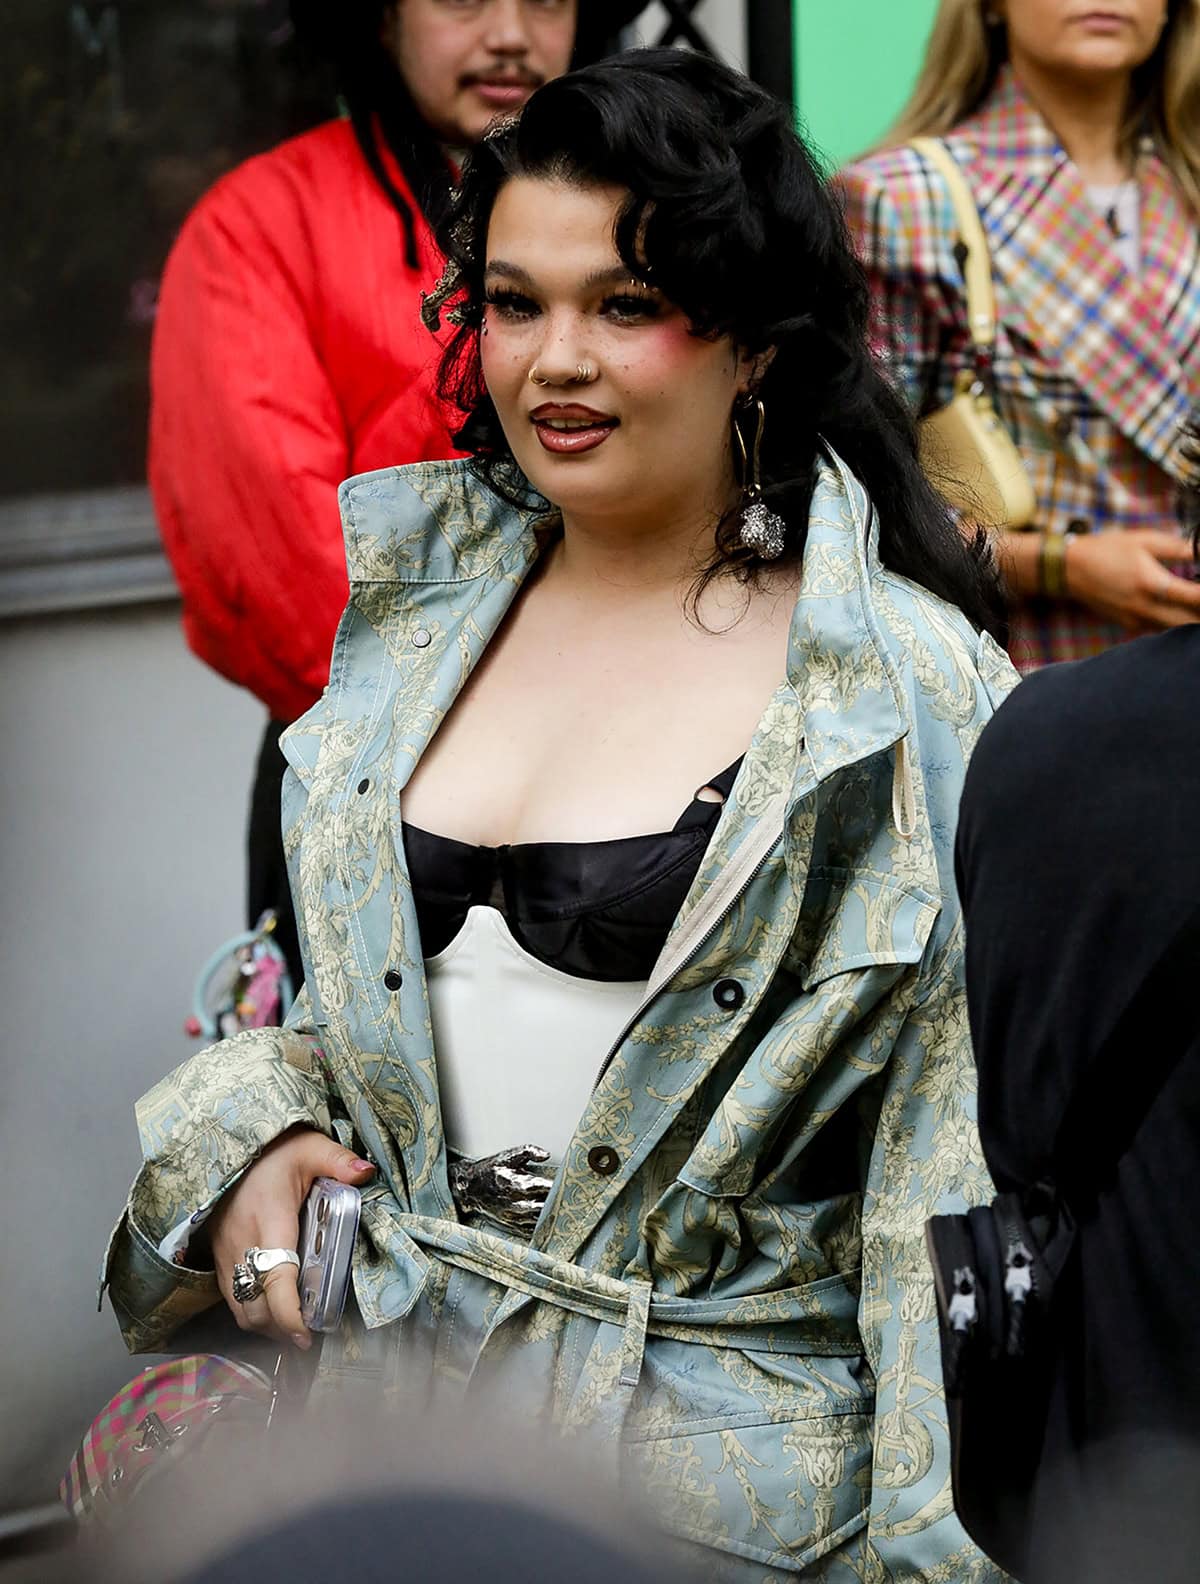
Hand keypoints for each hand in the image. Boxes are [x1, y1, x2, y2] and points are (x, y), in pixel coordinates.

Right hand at [208, 1127, 374, 1347]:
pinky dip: (252, 1312)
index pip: (276, 1279)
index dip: (289, 1314)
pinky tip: (274, 1308)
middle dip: (281, 1329)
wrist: (226, 1147)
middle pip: (256, 1307)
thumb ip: (338, 1160)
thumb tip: (366, 1172)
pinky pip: (232, 1299)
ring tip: (294, 1326)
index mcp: (269, 1222)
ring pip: (240, 1309)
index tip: (307, 1333)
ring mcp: (226, 1255)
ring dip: (266, 1325)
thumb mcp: (309, 1148)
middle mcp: (242, 1245)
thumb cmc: (273, 1153)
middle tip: (310, 1333)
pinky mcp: (218, 1258)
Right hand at [1065, 530, 1199, 631]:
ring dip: (1192, 621)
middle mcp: (1145, 608)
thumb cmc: (1107, 550)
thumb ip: (1179, 548)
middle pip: (1190, 622)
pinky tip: (1182, 613)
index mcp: (1151, 583)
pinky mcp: (1130, 625)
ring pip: (1176, 630)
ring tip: (1196, 608)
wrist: (1068, 570)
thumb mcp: (1144, 540)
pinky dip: (1175, 623)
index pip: (1195, 598)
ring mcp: (1136, 620)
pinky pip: (1160, 629)